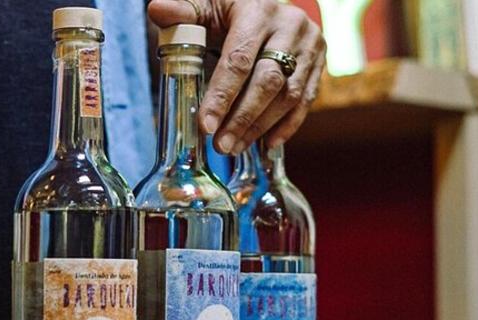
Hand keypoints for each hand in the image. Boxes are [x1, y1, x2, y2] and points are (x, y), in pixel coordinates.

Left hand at [148, 0, 325, 153]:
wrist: (266, 5)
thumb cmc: (229, 9)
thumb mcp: (206, 5)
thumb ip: (184, 11)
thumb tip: (157, 11)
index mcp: (258, 12)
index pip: (239, 60)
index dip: (222, 96)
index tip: (206, 126)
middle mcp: (290, 27)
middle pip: (267, 82)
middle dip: (242, 118)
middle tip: (221, 145)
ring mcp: (310, 46)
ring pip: (289, 95)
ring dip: (260, 127)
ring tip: (234, 147)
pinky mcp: (320, 62)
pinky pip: (306, 101)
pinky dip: (287, 126)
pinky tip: (265, 145)